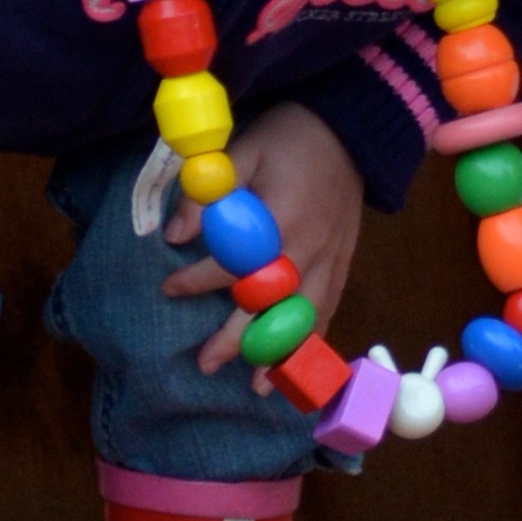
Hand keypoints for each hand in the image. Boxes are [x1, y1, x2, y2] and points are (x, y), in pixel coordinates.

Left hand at [164, 101, 363, 384]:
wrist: (352, 131)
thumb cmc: (291, 136)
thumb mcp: (244, 150)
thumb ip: (211, 194)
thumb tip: (174, 233)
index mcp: (282, 219)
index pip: (235, 264)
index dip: (198, 279)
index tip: (169, 288)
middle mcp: (309, 249)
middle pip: (271, 306)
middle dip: (237, 338)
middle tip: (205, 364)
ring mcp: (331, 260)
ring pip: (305, 319)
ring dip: (282, 355)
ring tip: (259, 388)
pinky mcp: (344, 264)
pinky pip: (329, 310)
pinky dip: (314, 342)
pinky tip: (300, 366)